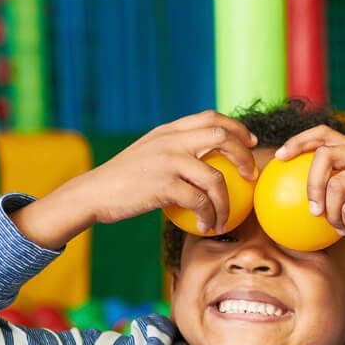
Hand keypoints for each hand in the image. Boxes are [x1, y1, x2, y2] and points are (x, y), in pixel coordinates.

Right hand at [15, 112, 258, 247]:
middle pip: (221, 138)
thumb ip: (174, 150)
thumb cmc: (123, 180)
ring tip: (224, 218)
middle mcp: (170, 141)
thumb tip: (206, 161)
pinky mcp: (163, 186)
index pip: (210, 117)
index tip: (250, 143)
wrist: (94, 193)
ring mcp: (167, 162)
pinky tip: (207, 226)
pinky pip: (199, 202)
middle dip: (244, 157)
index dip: (236, 128)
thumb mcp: (149, 153)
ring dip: (226, 202)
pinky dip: (209, 216)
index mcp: (168, 130)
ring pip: (215, 178)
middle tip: (250, 176)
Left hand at [272, 126, 344, 266]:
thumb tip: (293, 194)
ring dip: (333, 214)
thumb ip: (334, 189)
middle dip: (311, 185)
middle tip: (313, 210)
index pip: (324, 134)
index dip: (299, 141)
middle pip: (324, 156)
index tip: (280, 157)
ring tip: (342, 226)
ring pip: (335, 186)